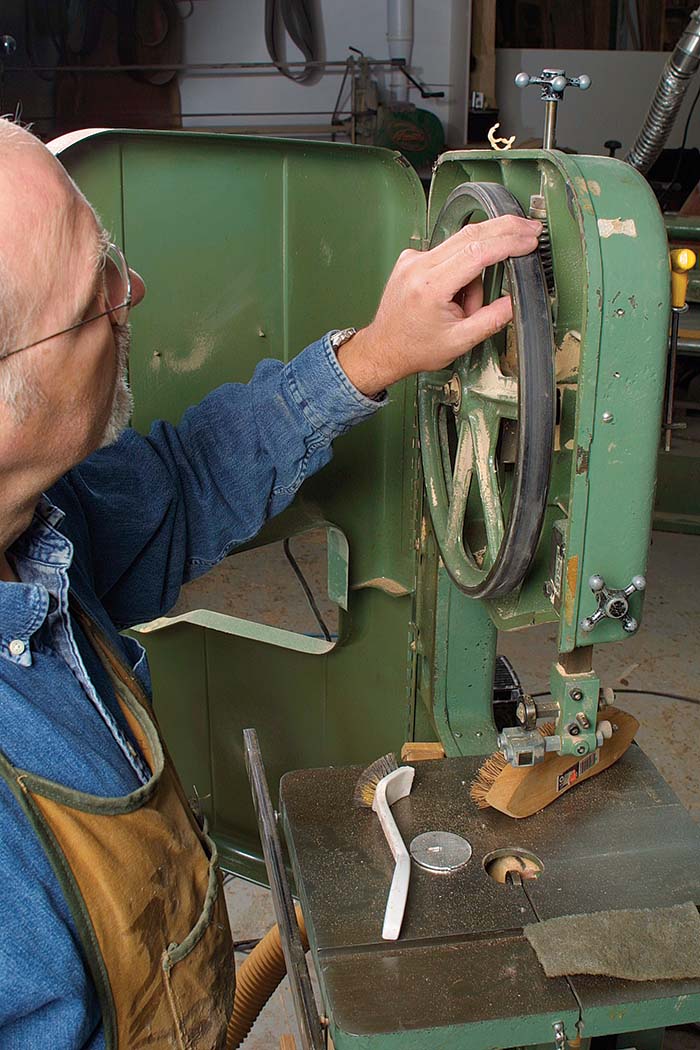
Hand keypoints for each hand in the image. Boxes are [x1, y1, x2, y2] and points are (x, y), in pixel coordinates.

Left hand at [337, 214, 541, 396]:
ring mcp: (413, 258)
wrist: (383, 349)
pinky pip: (448, 252)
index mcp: (430, 286)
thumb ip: (491, 320)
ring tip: (468, 305)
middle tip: (529, 230)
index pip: (477, 251)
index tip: (529, 240)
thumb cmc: (414, 348)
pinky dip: (460, 269)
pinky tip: (455, 294)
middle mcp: (418, 266)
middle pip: (471, 233)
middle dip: (505, 230)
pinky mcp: (412, 257)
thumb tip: (515, 301)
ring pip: (461, 244)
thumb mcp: (459, 341)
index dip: (508, 242)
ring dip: (477, 268)